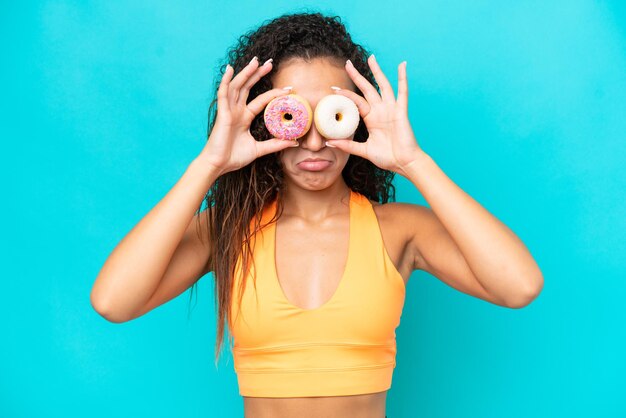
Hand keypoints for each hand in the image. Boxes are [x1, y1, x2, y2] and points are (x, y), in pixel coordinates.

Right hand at [197, 57, 297, 175]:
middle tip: (270, 63)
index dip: (273, 93)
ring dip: (246, 73)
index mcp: (244, 117)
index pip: (260, 100)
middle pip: (248, 87)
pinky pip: (223, 93)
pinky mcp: (222, 113)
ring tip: (256, 61)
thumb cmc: (234, 157)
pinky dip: (226, 81)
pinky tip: (230, 69)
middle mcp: (236, 111)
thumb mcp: (259, 149)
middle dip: (258, 74)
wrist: (218, 165)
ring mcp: (229, 110)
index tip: (287, 89)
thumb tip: (294, 142)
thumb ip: (275, 144)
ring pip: (238, 86)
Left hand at [326, 55, 424, 176]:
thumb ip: (348, 145)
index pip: (356, 102)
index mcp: (372, 118)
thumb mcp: (364, 150)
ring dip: (377, 71)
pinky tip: (402, 65)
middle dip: (357, 76)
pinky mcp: (401, 111)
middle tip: (347, 63)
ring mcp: (391, 109)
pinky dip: (402, 78)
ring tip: (371, 57)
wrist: (404, 164)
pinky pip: (402, 92)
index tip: (333, 89)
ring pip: (383, 85)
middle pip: (367, 88)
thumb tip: (329, 143)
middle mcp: (381, 111)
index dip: (345, 95)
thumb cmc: (388, 157)